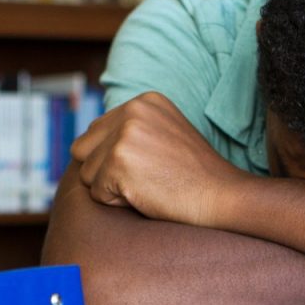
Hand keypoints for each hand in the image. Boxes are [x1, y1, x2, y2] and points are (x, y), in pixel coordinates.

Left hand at [71, 92, 247, 226]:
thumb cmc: (194, 175)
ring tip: (148, 185)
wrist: (221, 195)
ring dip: (111, 188)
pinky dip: (117, 203)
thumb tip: (83, 145)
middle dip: (103, 170)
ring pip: (87, 173)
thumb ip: (128, 131)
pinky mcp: (118, 162)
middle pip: (83, 149)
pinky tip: (146, 195)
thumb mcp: (164, 134)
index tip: (147, 166)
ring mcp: (124, 135)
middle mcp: (132, 111)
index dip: (113, 158)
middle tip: (143, 178)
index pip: (96, 132)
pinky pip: (97, 193)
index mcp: (143, 101)